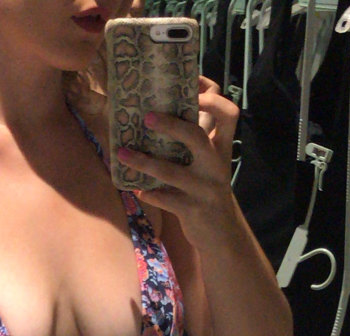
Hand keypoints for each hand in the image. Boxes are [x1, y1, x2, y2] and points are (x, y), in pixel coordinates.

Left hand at [117, 77, 239, 243]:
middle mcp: (215, 165)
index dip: (213, 99)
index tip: (195, 88)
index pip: (228, 114)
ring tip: (121, 153)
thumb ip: (198, 141)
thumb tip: (166, 113)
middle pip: (195, 136)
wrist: (223, 233)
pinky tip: (137, 190)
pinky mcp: (191, 209)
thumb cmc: (209, 190)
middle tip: (147, 117)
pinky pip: (165, 199)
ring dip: (142, 162)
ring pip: (170, 171)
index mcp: (222, 148)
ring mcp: (203, 188)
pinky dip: (149, 194)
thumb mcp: (212, 164)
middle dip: (170, 125)